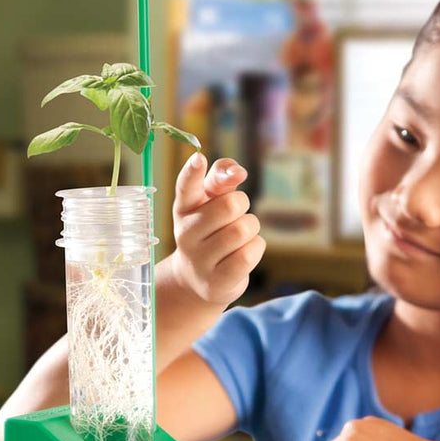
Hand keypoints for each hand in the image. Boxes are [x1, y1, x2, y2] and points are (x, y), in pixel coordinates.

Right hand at [170, 153, 265, 307]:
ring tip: (239, 237)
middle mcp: (186, 233)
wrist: (198, 279)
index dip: (193, 172)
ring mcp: (199, 260)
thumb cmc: (210, 230)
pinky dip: (255, 248)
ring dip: (250, 229)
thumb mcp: (211, 202)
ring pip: (243, 230)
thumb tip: (238, 172)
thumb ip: (221, 178)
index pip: (186, 187)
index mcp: (184, 208)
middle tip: (235, 216)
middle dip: (242, 206)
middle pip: (230, 205)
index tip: (199, 159)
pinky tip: (243, 254)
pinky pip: (250, 253)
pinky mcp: (217, 281)